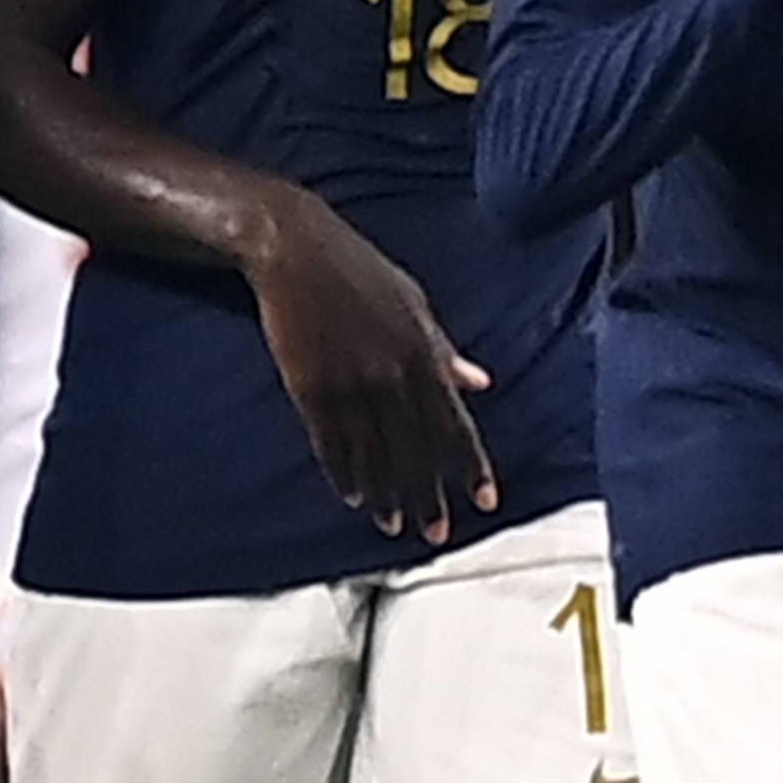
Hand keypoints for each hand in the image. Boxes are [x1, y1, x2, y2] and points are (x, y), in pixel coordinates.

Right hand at [238, 179, 496, 537]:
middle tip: (437, 533)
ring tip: (393, 524)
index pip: (455, 422)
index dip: (471, 465)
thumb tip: (479, 381)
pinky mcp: (310, 386)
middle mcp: (391, 374)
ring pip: (374, 453)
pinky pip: (331, 442)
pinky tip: (353, 496)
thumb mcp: (413, 302)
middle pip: (416, 449)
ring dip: (385, 493)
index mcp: (422, 352)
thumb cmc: (357, 270)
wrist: (296, 249)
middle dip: (428, 494)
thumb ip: (443, 348)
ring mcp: (350, 383)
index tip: (486, 500)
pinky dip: (343, 472)